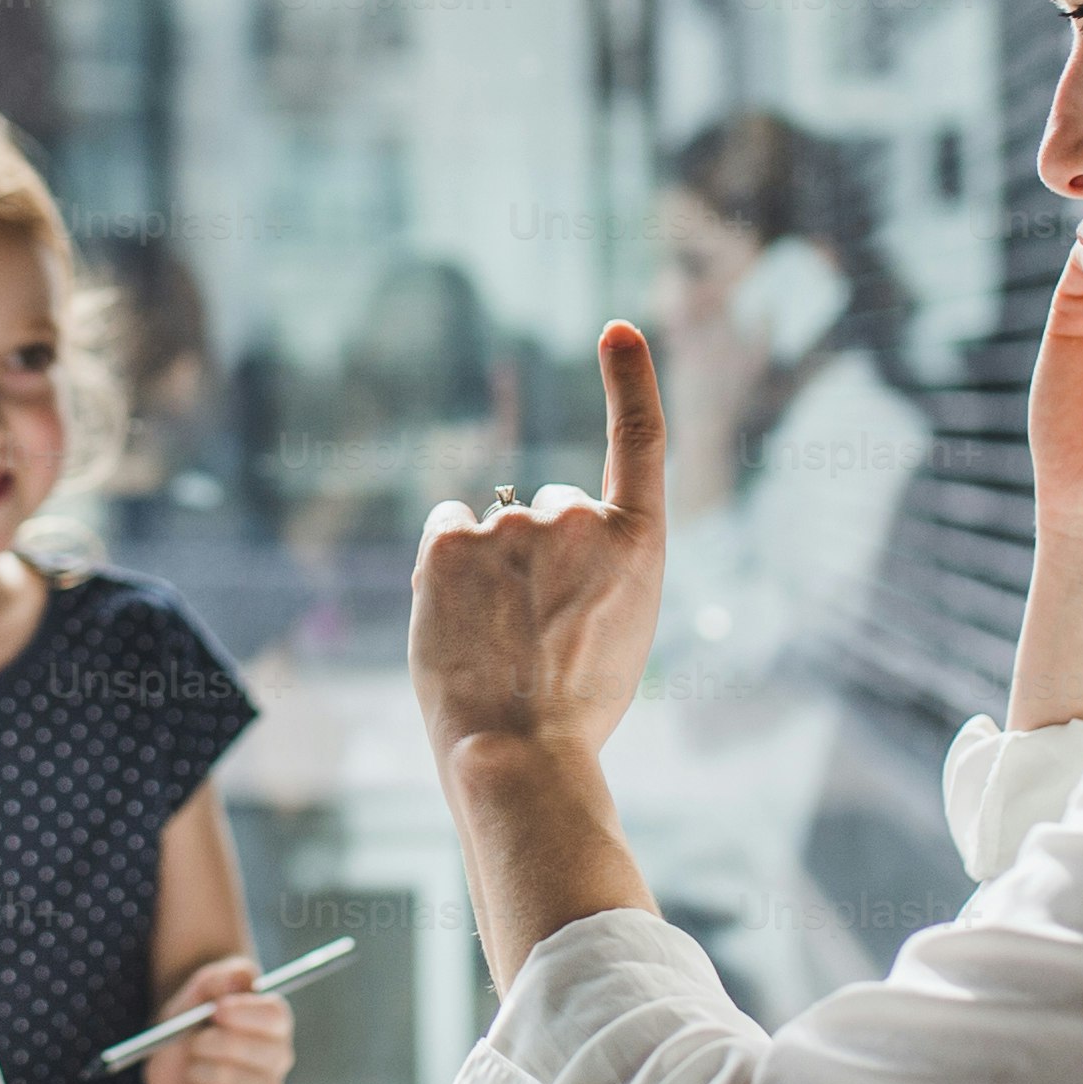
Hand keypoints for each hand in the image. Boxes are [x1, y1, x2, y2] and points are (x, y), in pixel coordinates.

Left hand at [137, 956, 290, 1083]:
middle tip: (195, 1041)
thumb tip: (238, 977)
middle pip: (255, 1050)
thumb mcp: (200, 990)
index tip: (217, 1011)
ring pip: (232, 1078)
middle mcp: (278, 1054)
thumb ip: (219, 978)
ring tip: (194, 1062)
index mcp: (273, 1019)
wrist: (174, 1054)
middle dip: (213, 1043)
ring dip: (199, 1068)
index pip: (275, 1016)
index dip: (245, 1013)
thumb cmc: (194, 1018)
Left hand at [410, 321, 667, 766]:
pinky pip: (446, 530)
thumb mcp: (618, 629)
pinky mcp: (450, 542)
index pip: (639, 441)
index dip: (630, 379)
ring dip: (488, 570)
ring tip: (496, 642)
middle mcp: (579, 519)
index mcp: (639, 546)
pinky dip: (443, 564)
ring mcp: (512, 526)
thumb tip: (527, 539)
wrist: (520, 753)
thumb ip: (592, 568)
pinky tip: (456, 618)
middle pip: (547, 513)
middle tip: (534, 634)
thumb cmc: (573, 710)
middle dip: (534, 557)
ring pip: (491, 530)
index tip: (617, 330)